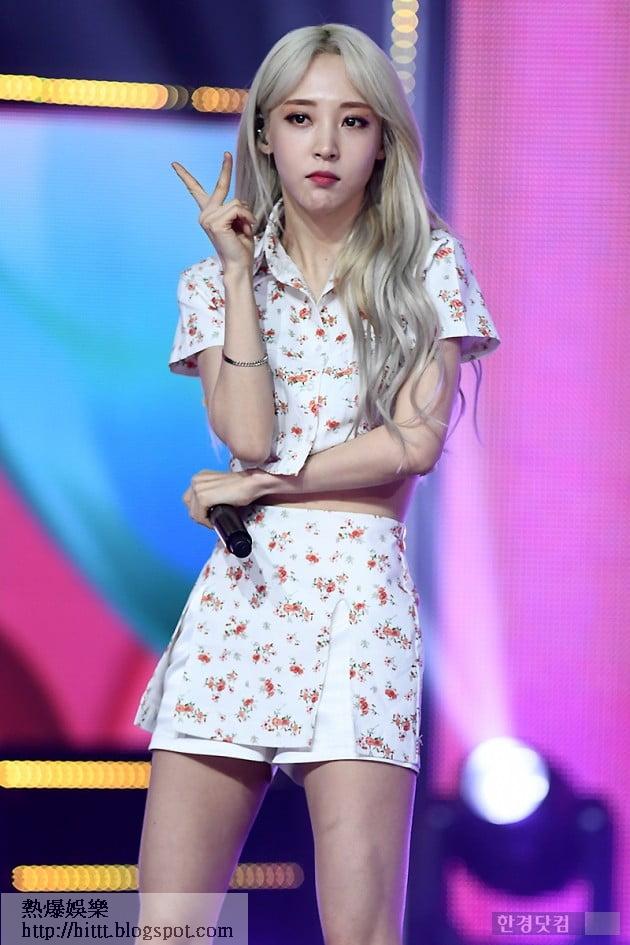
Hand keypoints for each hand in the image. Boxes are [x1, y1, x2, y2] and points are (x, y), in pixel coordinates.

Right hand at [171, 153, 256, 270]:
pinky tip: (244, 229)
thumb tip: (238, 204)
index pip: (196, 192)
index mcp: (208, 214)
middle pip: (219, 186)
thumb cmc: (240, 246)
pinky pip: (238, 209)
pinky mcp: (215, 222)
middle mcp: (205, 214)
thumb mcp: (238, 223)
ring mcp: (208, 218)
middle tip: (227, 154)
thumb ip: (235, 210)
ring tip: (245, 228)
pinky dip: (246, 218)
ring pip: (236, 202)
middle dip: (224, 168)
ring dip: (247, 215)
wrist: (239, 264)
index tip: (174, 165)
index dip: (185, 177)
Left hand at [182, 468, 264, 528]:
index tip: (210, 515)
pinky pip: (199, 516)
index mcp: (200, 477)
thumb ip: (212, 495)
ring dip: (204, 520)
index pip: (190, 500)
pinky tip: (216, 520)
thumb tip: (206, 512)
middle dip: (200, 516)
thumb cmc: (243, 487)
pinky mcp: (203, 497)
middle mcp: (197, 480)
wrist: (253, 484)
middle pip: (189, 506)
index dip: (200, 510)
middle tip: (213, 519)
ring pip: (193, 513)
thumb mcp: (221, 489)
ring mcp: (198, 488)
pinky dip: (207, 522)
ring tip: (216, 520)